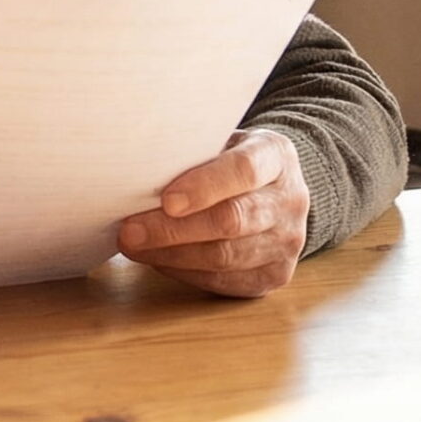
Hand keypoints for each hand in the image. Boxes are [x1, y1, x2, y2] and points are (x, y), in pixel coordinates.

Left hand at [115, 128, 308, 297]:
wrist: (276, 189)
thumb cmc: (231, 161)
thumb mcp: (220, 140)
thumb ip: (191, 152)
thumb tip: (135, 172)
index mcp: (276, 156)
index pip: (244, 170)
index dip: (204, 186)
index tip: (166, 200)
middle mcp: (290, 200)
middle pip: (232, 220)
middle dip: (174, 229)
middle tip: (130, 230)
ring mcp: (286, 242)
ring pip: (225, 257)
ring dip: (172, 255)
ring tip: (134, 246)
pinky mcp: (275, 275)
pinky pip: (224, 280)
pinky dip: (184, 272)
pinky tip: (157, 259)